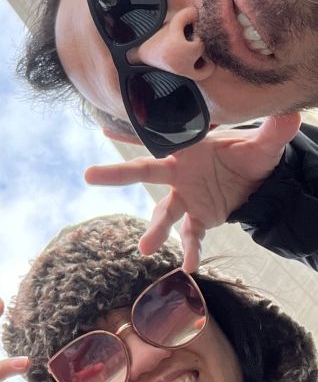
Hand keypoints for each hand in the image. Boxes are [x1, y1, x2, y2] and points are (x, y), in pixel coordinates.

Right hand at [84, 112, 300, 270]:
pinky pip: (191, 235)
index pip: (161, 137)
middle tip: (90, 175)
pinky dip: (191, 250)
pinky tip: (190, 267)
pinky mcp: (199, 218)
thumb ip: (275, 130)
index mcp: (190, 147)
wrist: (259, 183)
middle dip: (117, 174)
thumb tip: (290, 114)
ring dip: (155, 230)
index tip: (105, 126)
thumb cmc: (250, 155)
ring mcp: (186, 197)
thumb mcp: (264, 144)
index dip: (133, 131)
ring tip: (144, 248)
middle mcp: (179, 172)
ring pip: (165, 212)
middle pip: (144, 172)